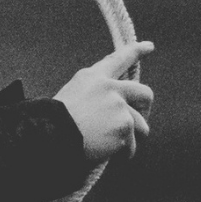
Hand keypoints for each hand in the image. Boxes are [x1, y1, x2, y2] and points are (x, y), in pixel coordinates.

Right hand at [54, 40, 153, 162]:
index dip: (136, 51)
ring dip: (130, 139)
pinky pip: (131, 145)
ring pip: (140, 125)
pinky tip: (109, 154)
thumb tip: (115, 106)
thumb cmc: (54, 122)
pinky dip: (123, 153)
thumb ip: (95, 95)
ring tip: (113, 147)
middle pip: (144, 93)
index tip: (149, 46)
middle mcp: (110, 88)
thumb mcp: (72, 96)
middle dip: (145, 110)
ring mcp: (119, 106)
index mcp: (93, 78)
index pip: (119, 59)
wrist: (52, 135)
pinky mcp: (125, 125)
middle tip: (139, 123)